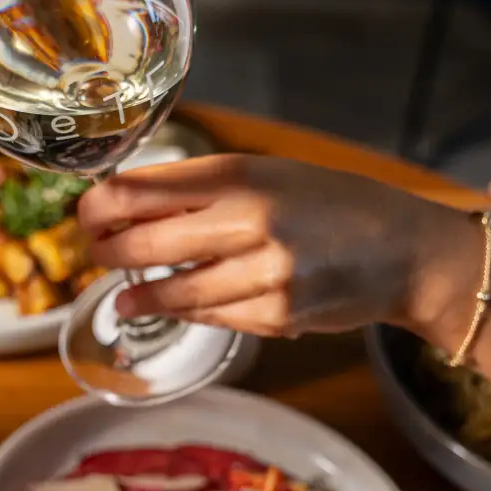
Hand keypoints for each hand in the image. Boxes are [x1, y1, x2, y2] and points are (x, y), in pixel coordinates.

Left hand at [78, 154, 476, 337]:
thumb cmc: (327, 202)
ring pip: (170, 292)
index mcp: (238, 175)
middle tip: (98, 254)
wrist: (402, 250)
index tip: (87, 214)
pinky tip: (176, 304)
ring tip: (124, 296)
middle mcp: (248, 222)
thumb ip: (198, 188)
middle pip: (140, 243)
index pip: (135, 191)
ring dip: (139, 294)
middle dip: (107, 252)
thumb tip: (122, 202)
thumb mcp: (263, 173)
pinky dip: (187, 310)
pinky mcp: (274, 317)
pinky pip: (209, 316)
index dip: (96, 207)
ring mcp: (262, 275)